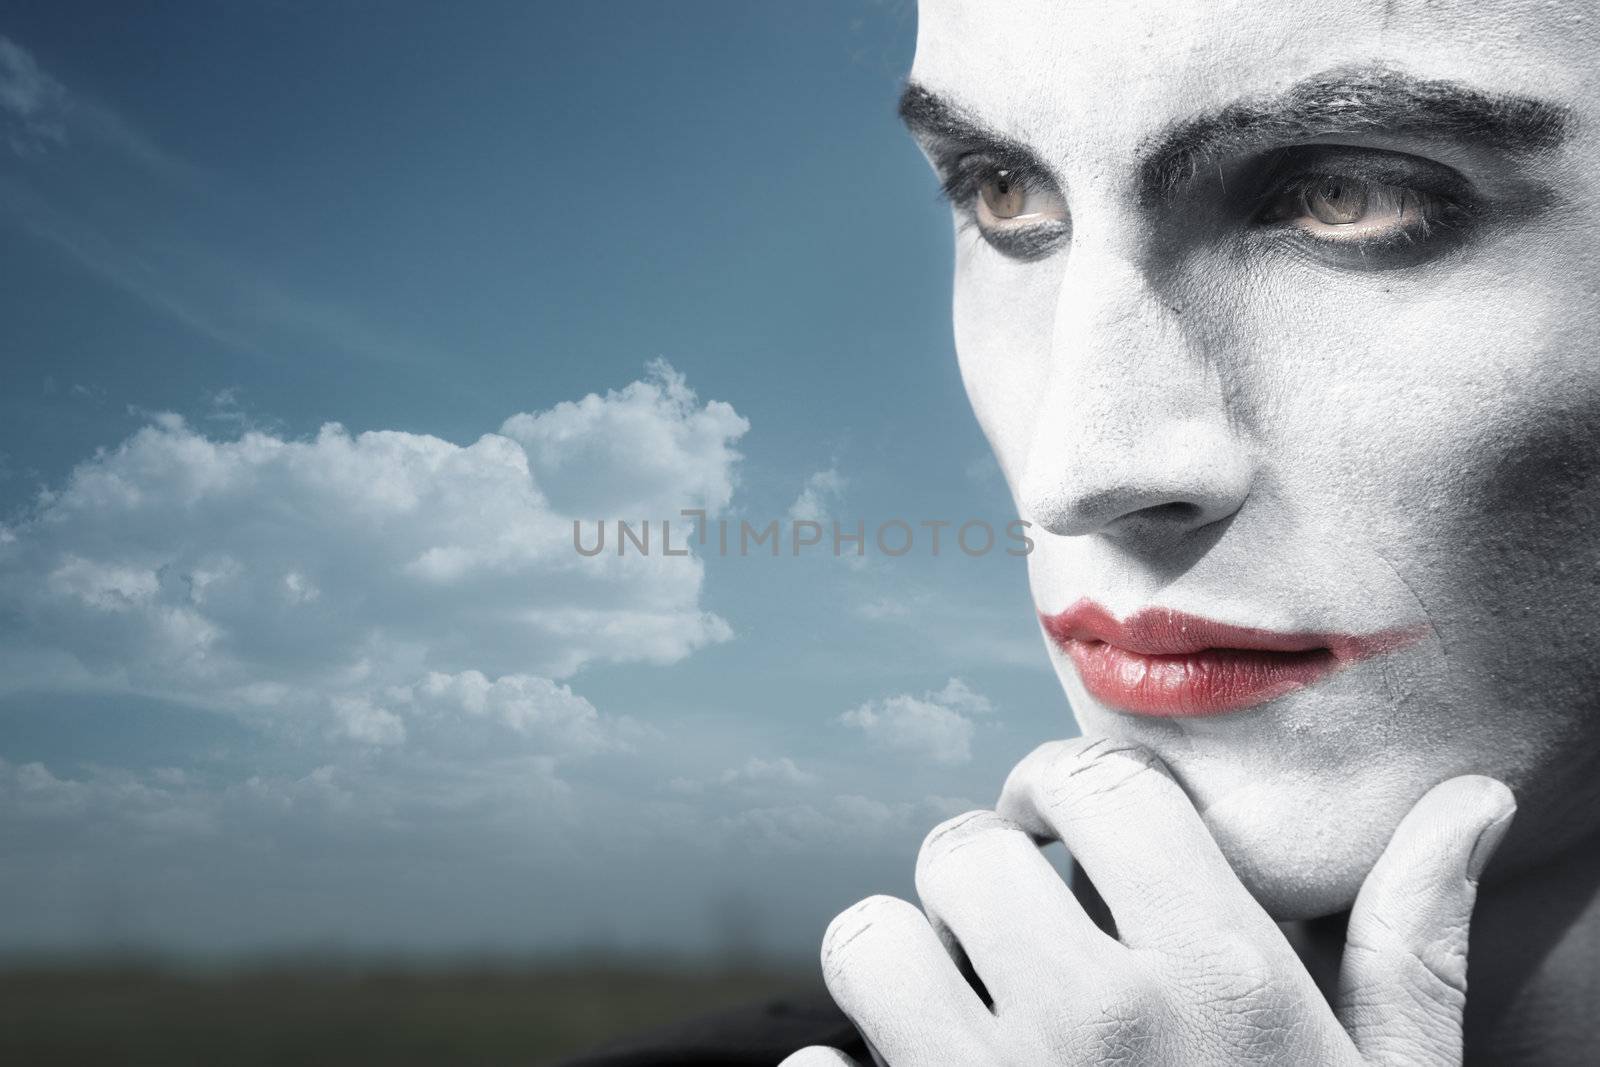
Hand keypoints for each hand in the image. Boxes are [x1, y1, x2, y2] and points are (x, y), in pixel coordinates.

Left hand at [781, 737, 1514, 1065]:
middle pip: (964, 851)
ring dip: (902, 960)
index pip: (1097, 785)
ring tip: (957, 999)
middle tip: (1014, 921)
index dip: (1065, 785)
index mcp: (1220, 980)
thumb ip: (1410, 944)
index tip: (1064, 822)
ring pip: (869, 940)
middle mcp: (1096, 1023)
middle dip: (982, 872)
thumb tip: (1469, 805)